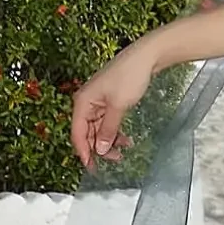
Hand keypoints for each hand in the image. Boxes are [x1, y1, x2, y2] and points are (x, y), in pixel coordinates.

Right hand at [70, 43, 155, 168]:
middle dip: (99, 148)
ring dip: (109, 141)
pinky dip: (115, 131)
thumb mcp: (118, 106)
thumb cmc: (129, 76)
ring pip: (98, 129)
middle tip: (115, 161)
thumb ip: (108, 129)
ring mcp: (98, 101)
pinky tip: (126, 140)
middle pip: (87, 133)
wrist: (145, 57)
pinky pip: (107, 122)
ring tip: (123, 151)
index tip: (92, 168)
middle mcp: (86, 102)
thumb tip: (100, 150)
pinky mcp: (109, 101)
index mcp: (82, 102)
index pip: (77, 133)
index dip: (84, 152)